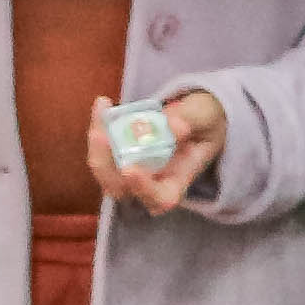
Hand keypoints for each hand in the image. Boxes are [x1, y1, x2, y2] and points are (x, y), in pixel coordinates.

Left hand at [89, 90, 226, 216]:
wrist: (196, 115)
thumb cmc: (206, 122)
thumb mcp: (206, 116)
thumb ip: (190, 120)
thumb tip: (172, 125)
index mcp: (177, 182)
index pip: (160, 199)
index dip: (143, 189)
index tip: (131, 169)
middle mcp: (151, 183)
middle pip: (120, 189)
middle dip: (106, 165)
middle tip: (101, 135)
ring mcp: (132, 171)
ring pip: (105, 171)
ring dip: (97, 144)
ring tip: (103, 109)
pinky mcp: (119, 154)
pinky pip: (102, 149)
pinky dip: (99, 127)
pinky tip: (104, 104)